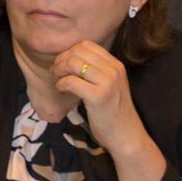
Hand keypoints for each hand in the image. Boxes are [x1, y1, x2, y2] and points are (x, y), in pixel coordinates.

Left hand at [50, 41, 149, 156]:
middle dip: (61, 60)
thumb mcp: (110, 86)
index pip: (87, 45)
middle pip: (78, 52)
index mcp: (116, 65)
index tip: (62, 64)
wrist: (126, 135)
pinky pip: (71, 82)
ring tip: (58, 81)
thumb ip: (96, 72)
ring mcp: (107, 82)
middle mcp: (113, 70)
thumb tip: (69, 60)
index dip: (69, 52)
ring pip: (73, 63)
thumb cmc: (113, 113)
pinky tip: (61, 90)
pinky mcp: (98, 97)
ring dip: (59, 71)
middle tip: (55, 72)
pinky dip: (61, 84)